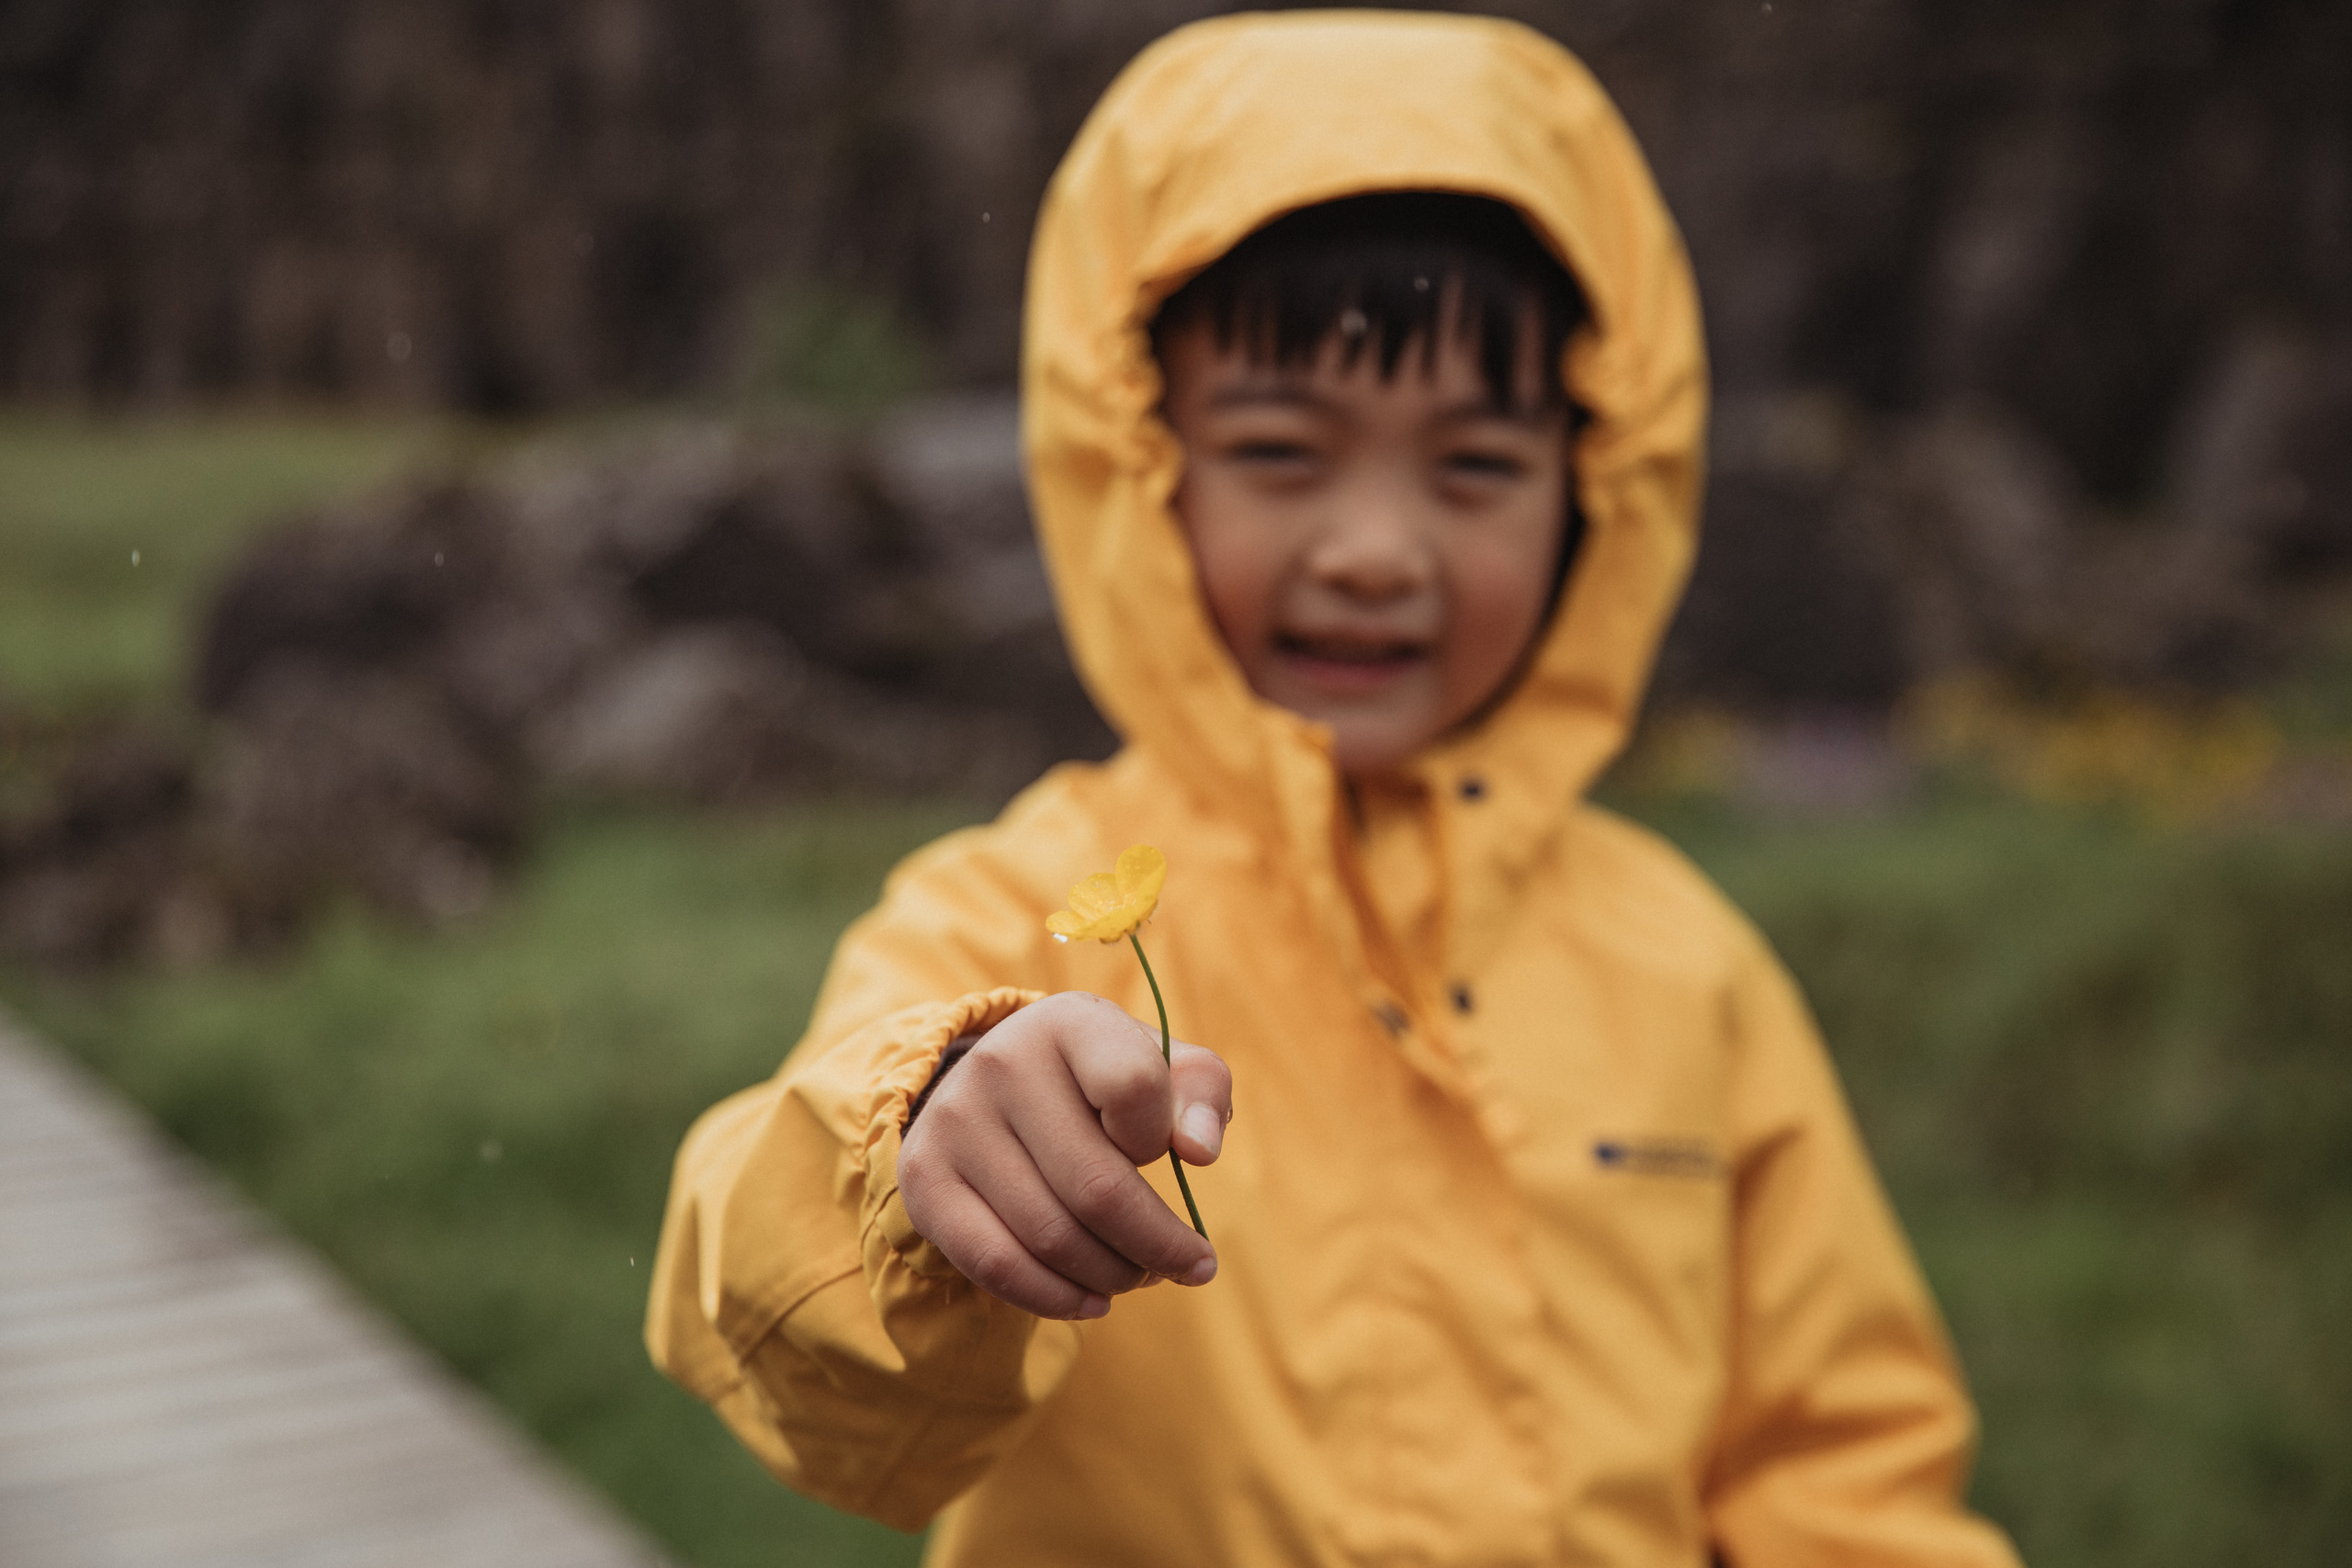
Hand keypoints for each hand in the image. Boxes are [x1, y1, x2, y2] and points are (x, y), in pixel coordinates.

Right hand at [896, 991, 1230, 1318]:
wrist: (1000, 1084)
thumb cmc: (1102, 1082)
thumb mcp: (1160, 1066)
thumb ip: (1200, 1093)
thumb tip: (1199, 1150)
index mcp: (1069, 1022)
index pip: (1134, 1088)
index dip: (1163, 1140)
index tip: (1169, 1157)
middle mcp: (1000, 1062)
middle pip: (1098, 1186)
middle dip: (1157, 1244)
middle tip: (1189, 1266)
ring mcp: (955, 1120)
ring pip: (1052, 1236)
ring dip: (1112, 1276)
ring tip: (1139, 1277)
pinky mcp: (924, 1177)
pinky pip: (996, 1264)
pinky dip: (1055, 1299)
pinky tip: (1091, 1302)